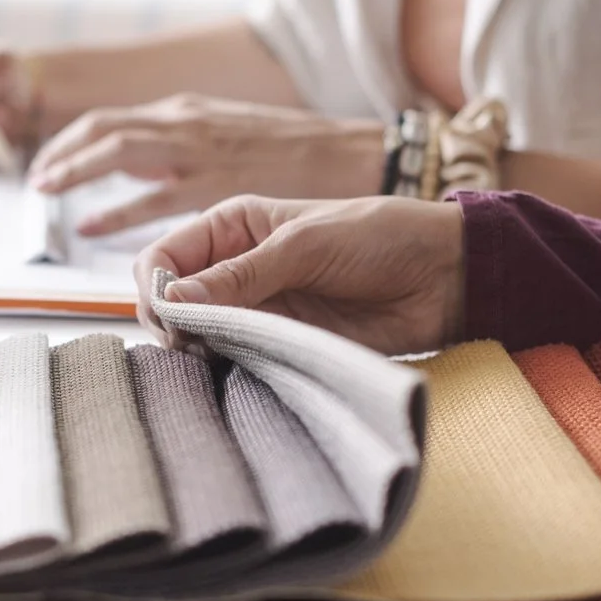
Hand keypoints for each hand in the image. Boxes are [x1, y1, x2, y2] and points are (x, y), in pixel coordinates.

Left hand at [29, 95, 384, 236]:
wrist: (353, 154)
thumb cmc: (295, 153)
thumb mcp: (228, 135)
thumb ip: (185, 148)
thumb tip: (146, 170)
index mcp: (186, 112)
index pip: (111, 120)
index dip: (72, 141)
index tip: (48, 163)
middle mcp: (185, 123)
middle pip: (102, 127)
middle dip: (61, 151)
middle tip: (36, 178)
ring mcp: (199, 150)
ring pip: (116, 150)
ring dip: (75, 169)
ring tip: (46, 190)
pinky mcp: (215, 183)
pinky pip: (150, 199)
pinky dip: (114, 212)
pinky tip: (88, 226)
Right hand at [133, 194, 464, 355]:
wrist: (445, 278)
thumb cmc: (380, 238)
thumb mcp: (304, 244)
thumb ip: (239, 275)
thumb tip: (174, 300)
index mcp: (233, 227)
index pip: (163, 257)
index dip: (156, 287)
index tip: (172, 315)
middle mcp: (235, 269)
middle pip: (172, 302)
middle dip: (171, 323)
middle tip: (193, 343)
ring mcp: (256, 310)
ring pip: (198, 336)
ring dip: (198, 350)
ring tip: (216, 357)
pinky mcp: (280, 345)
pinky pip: (235, 362)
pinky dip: (226, 371)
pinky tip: (234, 372)